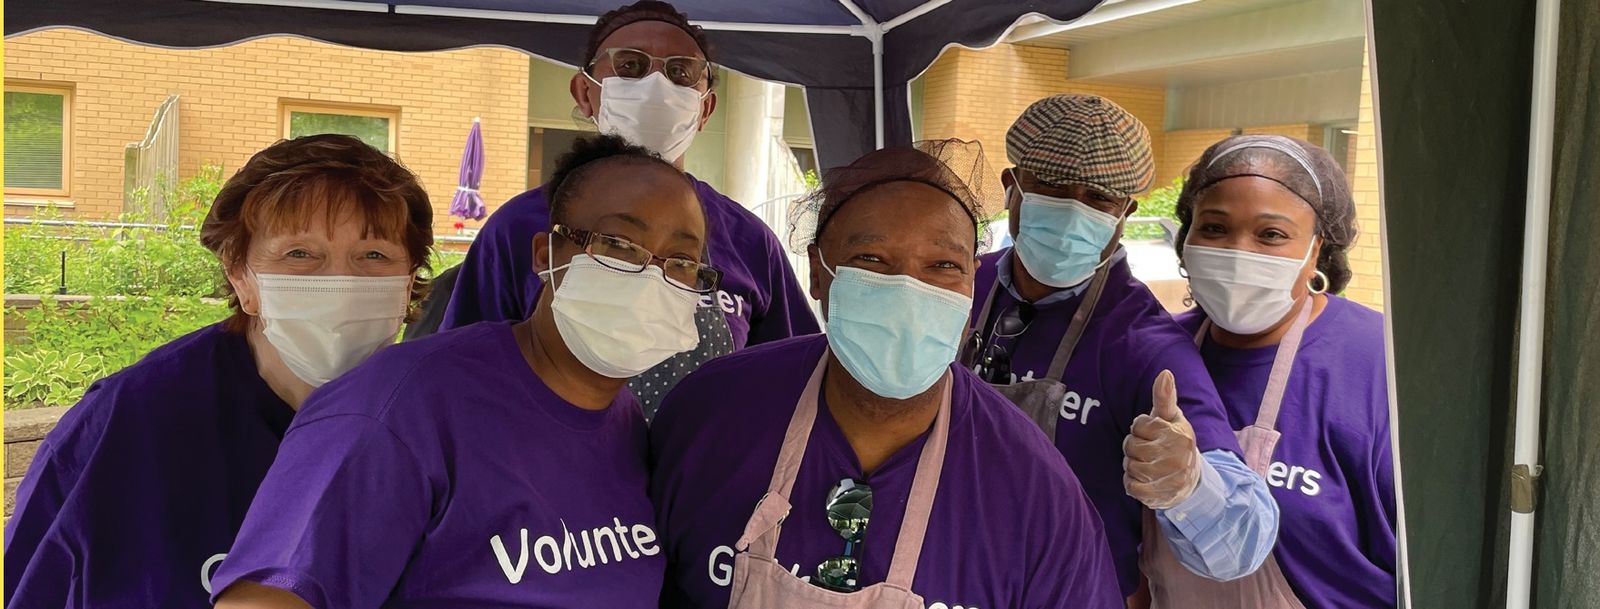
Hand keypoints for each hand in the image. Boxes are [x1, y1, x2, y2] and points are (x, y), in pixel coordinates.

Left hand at [1123, 370, 1201, 509]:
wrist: (1191, 481)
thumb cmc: (1176, 442)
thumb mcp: (1172, 418)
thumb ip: (1165, 397)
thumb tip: (1165, 373)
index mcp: (1177, 434)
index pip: (1138, 425)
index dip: (1140, 429)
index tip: (1153, 434)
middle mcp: (1175, 456)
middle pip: (1130, 446)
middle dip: (1134, 448)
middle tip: (1149, 452)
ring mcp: (1167, 478)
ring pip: (1129, 465)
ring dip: (1132, 466)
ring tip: (1148, 466)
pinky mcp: (1158, 495)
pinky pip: (1130, 486)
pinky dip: (1132, 483)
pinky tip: (1145, 480)